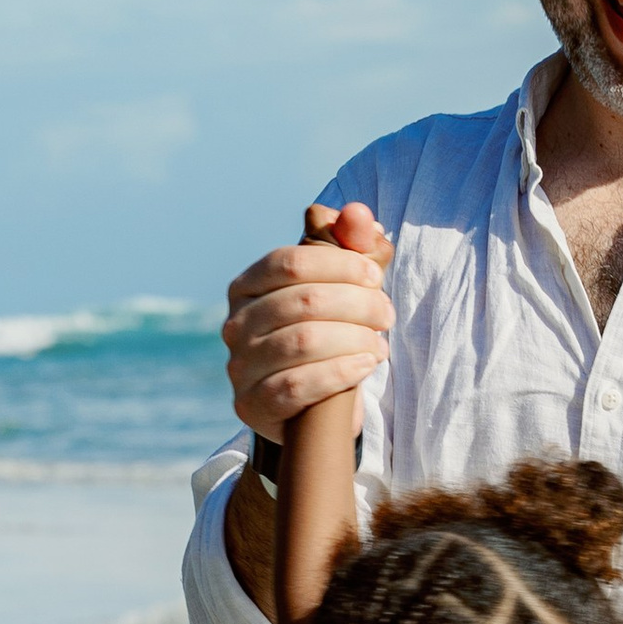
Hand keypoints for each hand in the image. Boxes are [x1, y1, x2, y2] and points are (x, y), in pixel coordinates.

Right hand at [221, 200, 393, 435]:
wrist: (305, 409)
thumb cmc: (324, 336)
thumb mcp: (337, 289)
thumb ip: (350, 248)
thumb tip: (359, 214)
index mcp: (247, 287)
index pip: (292, 261)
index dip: (340, 263)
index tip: (375, 275)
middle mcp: (235, 324)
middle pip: (303, 301)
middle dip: (357, 303)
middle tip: (387, 313)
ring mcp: (239, 366)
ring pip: (304, 341)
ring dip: (354, 338)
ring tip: (379, 344)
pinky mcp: (252, 404)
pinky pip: (299, 384)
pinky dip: (341, 371)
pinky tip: (365, 365)